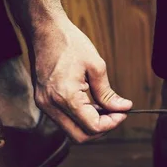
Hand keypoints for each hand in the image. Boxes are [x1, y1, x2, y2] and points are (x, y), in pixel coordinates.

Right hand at [31, 18, 131, 142]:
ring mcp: (44, 105)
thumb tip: (123, 108)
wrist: (45, 30)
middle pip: (80, 136)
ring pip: (71, 131)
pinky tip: (91, 105)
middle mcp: (51, 105)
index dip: (112, 123)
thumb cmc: (70, 43)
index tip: (123, 112)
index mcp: (65, 96)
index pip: (93, 126)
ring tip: (105, 108)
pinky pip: (64, 120)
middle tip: (116, 114)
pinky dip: (80, 118)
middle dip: (102, 129)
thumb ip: (108, 93)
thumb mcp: (96, 66)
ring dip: (91, 124)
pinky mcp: (43, 101)